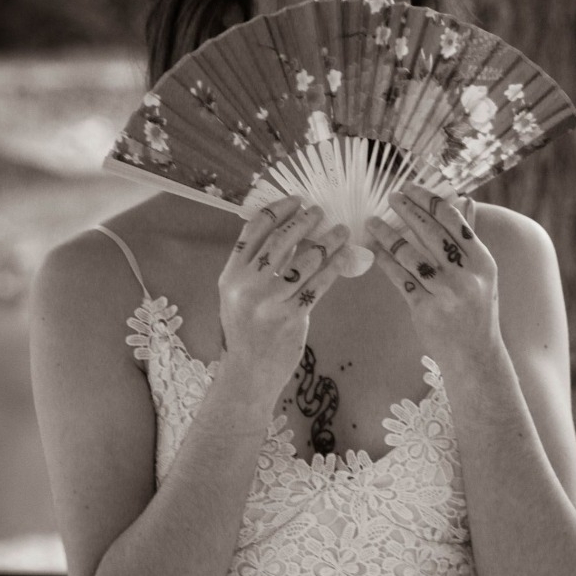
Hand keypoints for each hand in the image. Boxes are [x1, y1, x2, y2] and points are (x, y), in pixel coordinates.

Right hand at [218, 195, 350, 393]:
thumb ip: (255, 268)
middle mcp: (247, 286)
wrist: (247, 374)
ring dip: (327, 241)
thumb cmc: (246, 333)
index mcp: (231, 275)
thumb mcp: (238, 296)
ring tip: (341, 230)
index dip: (277, 210)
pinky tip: (345, 256)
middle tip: (321, 211)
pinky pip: (319, 284)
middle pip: (281, 240)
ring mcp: (269, 302)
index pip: (254, 230)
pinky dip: (335, 267)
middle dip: (304, 221)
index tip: (295, 201)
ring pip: (305, 260)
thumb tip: (288, 235)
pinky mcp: (291, 318)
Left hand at [365, 181, 501, 363]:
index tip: (412, 187)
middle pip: (431, 233)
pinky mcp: (425, 310)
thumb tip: (464, 200)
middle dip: (408, 210)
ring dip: (388, 235)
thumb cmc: (476, 311)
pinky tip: (374, 250)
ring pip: (411, 255)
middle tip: (390, 195)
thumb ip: (469, 238)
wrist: (474, 356)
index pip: (454, 221)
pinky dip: (385, 262)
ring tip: (372, 221)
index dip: (430, 200)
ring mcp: (446, 294)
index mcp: (483, 261)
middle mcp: (466, 275)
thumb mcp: (482, 274)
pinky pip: (400, 279)